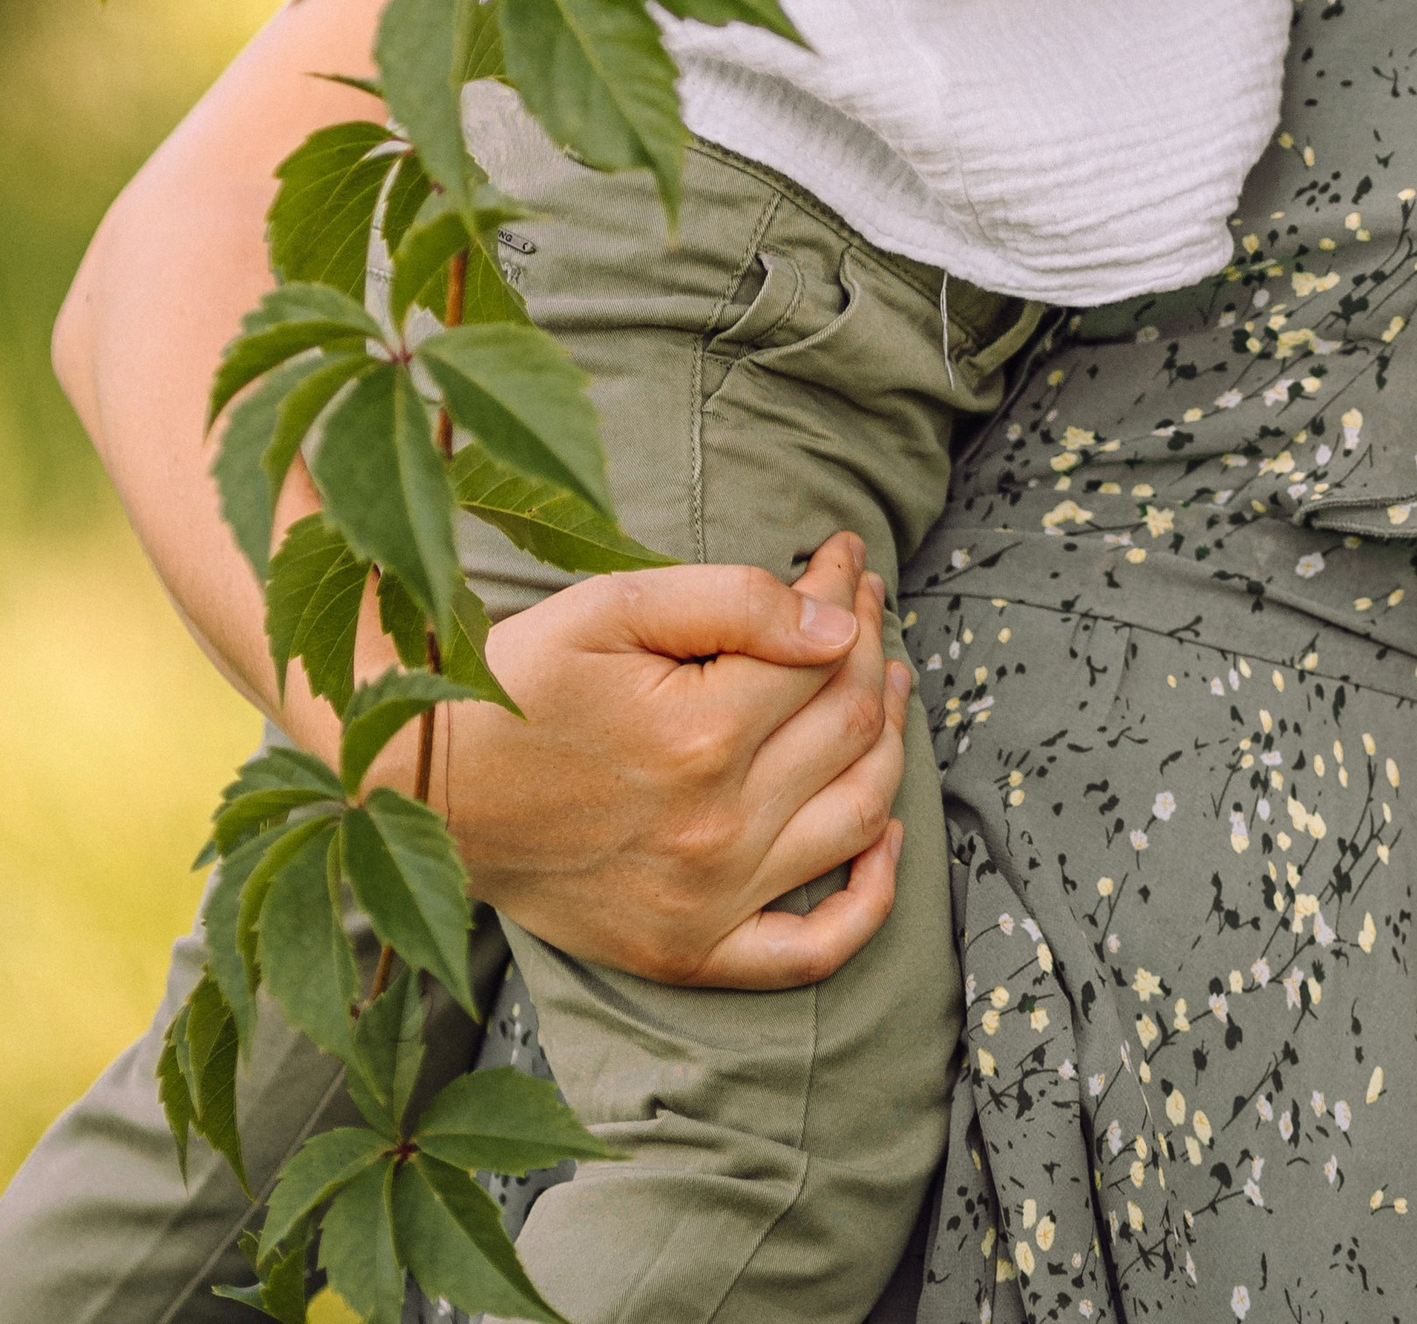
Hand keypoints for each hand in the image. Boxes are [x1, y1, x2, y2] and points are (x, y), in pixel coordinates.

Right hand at [440, 531, 911, 989]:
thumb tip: (836, 625)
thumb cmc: (521, 687)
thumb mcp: (613, 607)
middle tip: (863, 604)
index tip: (843, 555)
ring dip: (892, 741)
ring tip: (885, 685)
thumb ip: (734, 602)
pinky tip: (888, 838)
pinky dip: (871, 899)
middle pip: (849, 724)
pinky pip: (814, 949)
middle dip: (871, 647)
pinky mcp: (691, 953)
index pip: (823, 651)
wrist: (433, 794)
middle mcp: (716, 829)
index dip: (845, 592)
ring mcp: (709, 903)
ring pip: (858, 814)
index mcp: (700, 735)